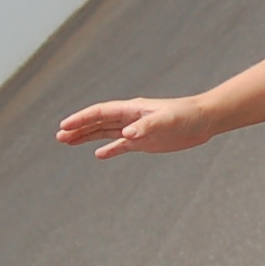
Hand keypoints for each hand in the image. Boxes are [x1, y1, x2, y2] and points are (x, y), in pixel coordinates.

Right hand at [57, 95, 212, 158]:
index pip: (101, 112)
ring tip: (68, 143)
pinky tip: (99, 156)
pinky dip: (110, 150)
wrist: (205, 120)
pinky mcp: (145, 142)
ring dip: (88, 137)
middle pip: (99, 122)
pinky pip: (122, 146)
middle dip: (79, 129)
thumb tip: (126, 135)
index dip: (82, 118)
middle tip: (59, 137)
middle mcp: (132, 118)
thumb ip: (147, 126)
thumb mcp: (168, 120)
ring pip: (106, 133)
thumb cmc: (187, 115)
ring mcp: (137, 130)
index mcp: (133, 109)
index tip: (64, 126)